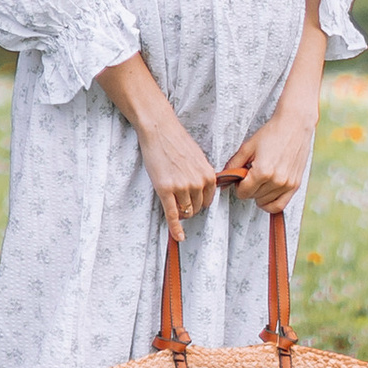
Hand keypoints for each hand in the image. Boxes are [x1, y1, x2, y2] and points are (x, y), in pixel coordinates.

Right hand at [132, 99, 224, 230]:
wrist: (159, 129)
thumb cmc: (177, 141)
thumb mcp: (198, 158)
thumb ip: (202, 176)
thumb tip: (202, 191)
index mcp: (208, 175)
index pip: (208, 201)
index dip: (199, 203)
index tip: (192, 201)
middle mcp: (198, 183)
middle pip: (197, 208)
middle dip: (189, 207)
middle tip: (178, 199)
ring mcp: (182, 187)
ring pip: (185, 211)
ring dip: (180, 212)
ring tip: (171, 200)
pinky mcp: (165, 189)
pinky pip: (173, 215)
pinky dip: (176, 228)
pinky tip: (178, 237)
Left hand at [224, 92, 316, 213]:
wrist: (294, 125)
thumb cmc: (272, 133)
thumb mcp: (248, 147)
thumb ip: (234, 164)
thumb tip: (223, 179)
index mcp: (263, 171)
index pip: (243, 192)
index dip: (238, 186)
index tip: (241, 178)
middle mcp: (276, 181)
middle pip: (254, 197)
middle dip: (248, 188)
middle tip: (250, 175)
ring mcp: (287, 184)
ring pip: (265, 202)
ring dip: (259, 194)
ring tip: (260, 180)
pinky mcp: (295, 185)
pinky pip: (280, 205)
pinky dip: (271, 204)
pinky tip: (266, 195)